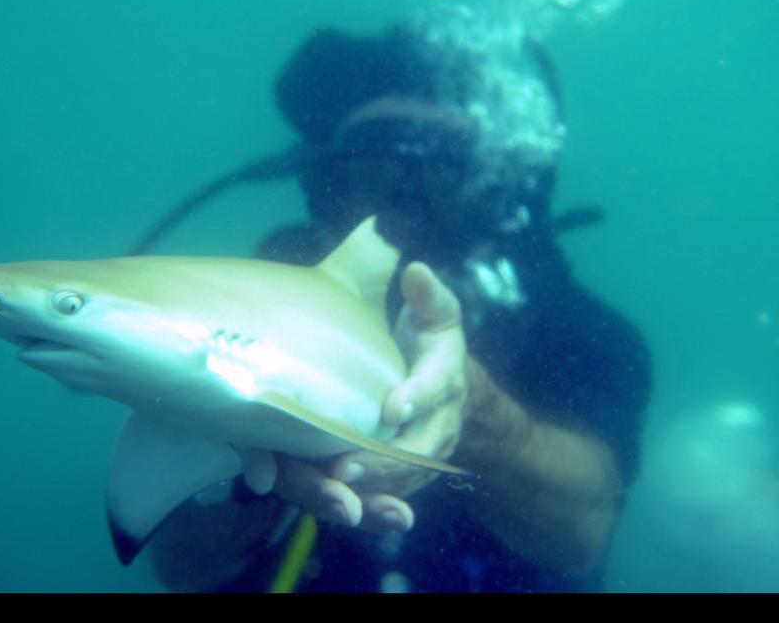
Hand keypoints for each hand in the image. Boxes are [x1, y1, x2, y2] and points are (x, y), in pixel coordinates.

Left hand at [240, 261, 467, 532]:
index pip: (436, 386)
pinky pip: (385, 498)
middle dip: (383, 461)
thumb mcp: (434, 314)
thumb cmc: (427, 342)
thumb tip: (416, 269)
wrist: (444, 391)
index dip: (417, 395)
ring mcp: (422, 456)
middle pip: (417, 449)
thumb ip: (427, 296)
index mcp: (445, 376)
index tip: (393, 406)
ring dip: (369, 490)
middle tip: (344, 466)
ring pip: (399, 482)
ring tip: (333, 490)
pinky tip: (334, 507)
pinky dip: (363, 506)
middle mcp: (439, 424)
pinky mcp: (403, 478)